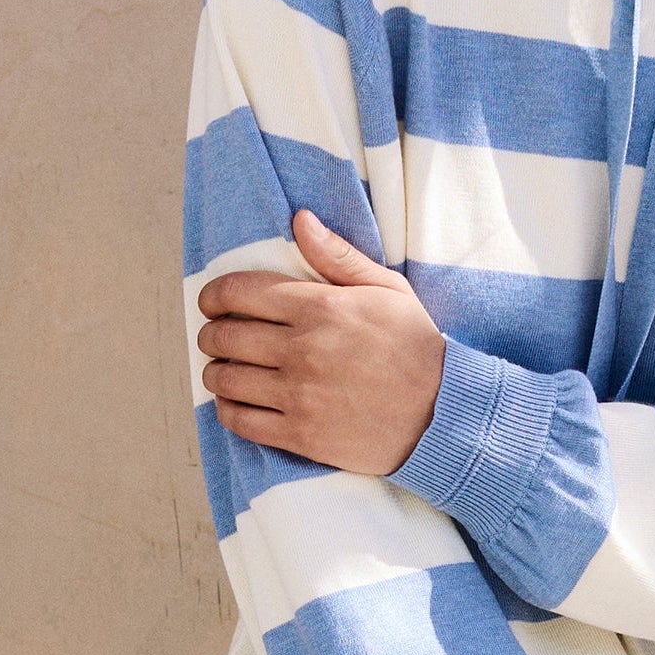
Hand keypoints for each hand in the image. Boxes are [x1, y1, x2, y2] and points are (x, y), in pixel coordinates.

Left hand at [196, 212, 446, 475]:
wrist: (444, 413)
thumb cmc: (415, 346)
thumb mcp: (387, 289)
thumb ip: (338, 256)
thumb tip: (300, 220)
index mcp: (320, 307)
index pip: (239, 293)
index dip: (213, 295)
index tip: (211, 302)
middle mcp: (303, 349)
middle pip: (224, 336)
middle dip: (211, 333)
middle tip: (216, 336)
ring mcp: (299, 394)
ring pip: (225, 379)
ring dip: (215, 371)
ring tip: (223, 370)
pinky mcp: (301, 434)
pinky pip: (240, 421)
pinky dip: (226, 409)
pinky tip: (235, 402)